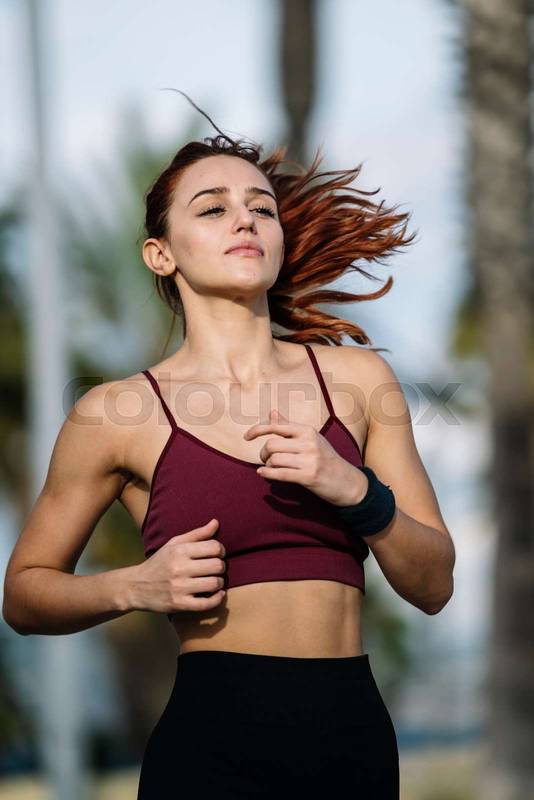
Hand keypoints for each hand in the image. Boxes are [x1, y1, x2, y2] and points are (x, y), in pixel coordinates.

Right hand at [129, 519, 226, 613]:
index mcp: (179, 551)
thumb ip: (197, 534)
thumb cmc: (159, 562)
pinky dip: (217, 599)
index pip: (214, 547)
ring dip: (220, 582)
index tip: (217, 554)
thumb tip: (216, 522)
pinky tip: (218, 594)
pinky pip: (206, 604)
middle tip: (215, 568)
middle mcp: (179, 568)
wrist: (135, 586)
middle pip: (217, 565)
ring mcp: (179, 588)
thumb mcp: (174, 544)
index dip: (220, 550)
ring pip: (214, 583)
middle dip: (221, 566)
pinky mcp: (179, 604)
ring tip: (214, 581)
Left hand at [244, 408, 368, 505]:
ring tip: (271, 467)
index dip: (257, 430)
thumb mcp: (310, 439)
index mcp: (307, 430)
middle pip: (271, 445)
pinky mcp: (308, 476)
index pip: (276, 426)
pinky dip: (267, 474)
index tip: (246, 436)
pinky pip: (279, 474)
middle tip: (265, 459)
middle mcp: (308, 442)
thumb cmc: (325, 458)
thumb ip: (288, 427)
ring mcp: (309, 460)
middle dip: (263, 453)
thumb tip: (271, 411)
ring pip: (274, 460)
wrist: (346, 481)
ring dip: (267, 465)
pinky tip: (263, 474)